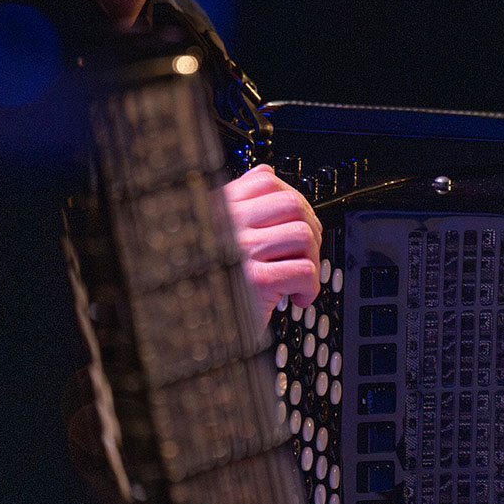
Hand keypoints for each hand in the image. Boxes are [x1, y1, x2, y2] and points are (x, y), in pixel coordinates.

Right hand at [222, 164, 321, 322]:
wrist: (191, 327)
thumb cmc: (208, 282)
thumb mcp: (214, 232)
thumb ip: (238, 203)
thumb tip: (268, 175)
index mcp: (219, 208)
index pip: (266, 180)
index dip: (292, 198)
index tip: (295, 220)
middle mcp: (228, 224)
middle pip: (292, 204)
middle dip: (310, 229)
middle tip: (304, 252)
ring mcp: (242, 250)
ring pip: (303, 234)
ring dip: (312, 259)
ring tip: (299, 276)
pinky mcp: (257, 281)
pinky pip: (304, 269)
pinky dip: (311, 286)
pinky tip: (296, 296)